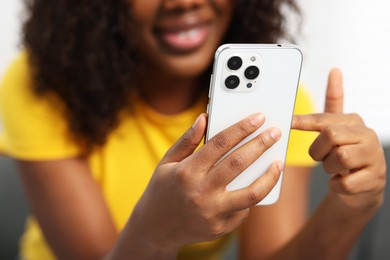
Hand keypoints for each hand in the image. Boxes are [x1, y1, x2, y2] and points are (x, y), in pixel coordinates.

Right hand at [129, 113, 282, 251]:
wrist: (154, 229)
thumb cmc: (162, 190)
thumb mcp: (167, 162)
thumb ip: (187, 140)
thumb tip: (204, 118)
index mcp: (186, 171)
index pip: (220, 143)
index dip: (242, 128)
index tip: (258, 118)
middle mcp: (200, 192)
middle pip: (238, 163)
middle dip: (261, 144)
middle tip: (275, 133)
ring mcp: (211, 213)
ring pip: (251, 193)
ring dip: (269, 176)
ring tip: (278, 164)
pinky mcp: (219, 229)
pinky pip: (243, 211)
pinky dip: (250, 197)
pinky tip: (254, 187)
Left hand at [292, 69, 385, 210]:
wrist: (362, 185)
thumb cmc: (344, 152)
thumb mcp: (337, 128)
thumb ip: (334, 102)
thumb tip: (335, 70)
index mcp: (354, 121)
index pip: (324, 119)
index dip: (304, 121)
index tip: (288, 122)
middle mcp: (367, 135)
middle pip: (330, 135)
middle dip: (319, 150)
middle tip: (323, 157)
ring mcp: (374, 156)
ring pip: (338, 158)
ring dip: (328, 168)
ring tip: (335, 168)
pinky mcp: (374, 178)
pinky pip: (343, 182)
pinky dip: (336, 185)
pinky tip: (341, 182)